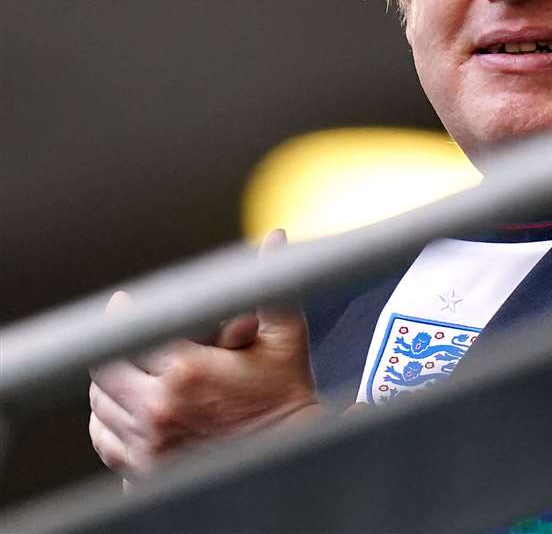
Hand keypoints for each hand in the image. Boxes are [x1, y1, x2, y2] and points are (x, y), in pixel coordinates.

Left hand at [88, 230, 321, 474]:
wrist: (293, 451)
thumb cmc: (288, 393)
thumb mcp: (284, 334)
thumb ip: (270, 285)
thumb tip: (275, 239)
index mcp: (186, 372)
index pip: (126, 336)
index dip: (124, 317)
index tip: (125, 304)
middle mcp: (159, 411)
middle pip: (105, 373)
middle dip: (116, 352)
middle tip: (132, 341)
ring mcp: (150, 445)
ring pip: (101, 407)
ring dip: (112, 386)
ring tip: (136, 372)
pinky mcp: (146, 470)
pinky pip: (106, 441)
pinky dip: (110, 422)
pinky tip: (134, 407)